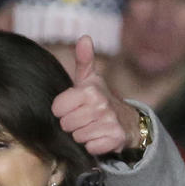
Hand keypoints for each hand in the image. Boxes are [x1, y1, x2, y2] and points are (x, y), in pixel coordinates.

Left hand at [50, 37, 140, 156]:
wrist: (128, 121)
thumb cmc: (101, 99)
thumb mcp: (90, 80)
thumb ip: (83, 60)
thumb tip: (84, 37)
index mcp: (89, 90)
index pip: (57, 108)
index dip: (63, 110)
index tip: (74, 107)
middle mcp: (100, 105)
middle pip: (66, 124)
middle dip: (73, 124)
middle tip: (84, 118)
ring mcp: (109, 122)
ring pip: (77, 137)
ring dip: (83, 135)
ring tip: (92, 127)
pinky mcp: (115, 139)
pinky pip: (91, 148)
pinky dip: (94, 146)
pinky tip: (100, 137)